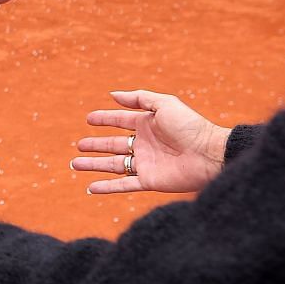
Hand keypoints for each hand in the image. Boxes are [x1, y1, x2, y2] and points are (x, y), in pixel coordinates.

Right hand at [71, 89, 229, 194]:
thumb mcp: (164, 104)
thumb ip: (139, 98)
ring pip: (113, 165)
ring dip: (94, 165)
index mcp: (148, 125)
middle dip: (95, 145)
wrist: (209, 154)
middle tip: (78, 145)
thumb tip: (113, 94)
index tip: (88, 119)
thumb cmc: (190, 126)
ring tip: (75, 164)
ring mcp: (146, 164)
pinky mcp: (149, 181)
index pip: (120, 121)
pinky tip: (91, 188)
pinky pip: (123, 185)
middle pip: (113, 145)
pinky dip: (107, 187)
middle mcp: (144, 145)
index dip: (104, 119)